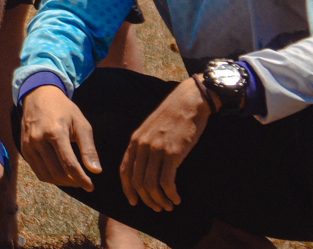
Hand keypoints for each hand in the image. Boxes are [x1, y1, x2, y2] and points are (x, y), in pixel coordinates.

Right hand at [20, 83, 100, 190]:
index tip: (91, 187)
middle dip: (73, 182)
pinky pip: (37, 170)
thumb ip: (88, 148)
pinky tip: (60, 173)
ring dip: (62, 182)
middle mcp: (38, 140)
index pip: (69, 164)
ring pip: (46, 175)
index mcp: (55, 132)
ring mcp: (29, 145)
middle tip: (83, 181)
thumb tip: (96, 171)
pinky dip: (50, 176)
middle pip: (57, 172)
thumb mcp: (81, 124)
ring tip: (73, 179)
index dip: (81, 179)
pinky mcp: (24, 148)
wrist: (38, 96)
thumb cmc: (64, 110)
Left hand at [119, 76, 210, 211]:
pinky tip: (177, 199)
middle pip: (137, 181)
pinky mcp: (172, 153)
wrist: (188, 103)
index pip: (124, 170)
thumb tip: (145, 166)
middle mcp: (142, 146)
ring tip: (168, 206)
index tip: (133, 202)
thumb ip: (145, 146)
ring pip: (151, 184)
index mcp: (135, 141)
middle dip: (146, 199)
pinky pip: (166, 181)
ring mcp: (156, 150)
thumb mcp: (151, 130)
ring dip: (159, 200)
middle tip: (157, 208)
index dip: (128, 189)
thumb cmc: (173, 118)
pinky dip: (170, 194)